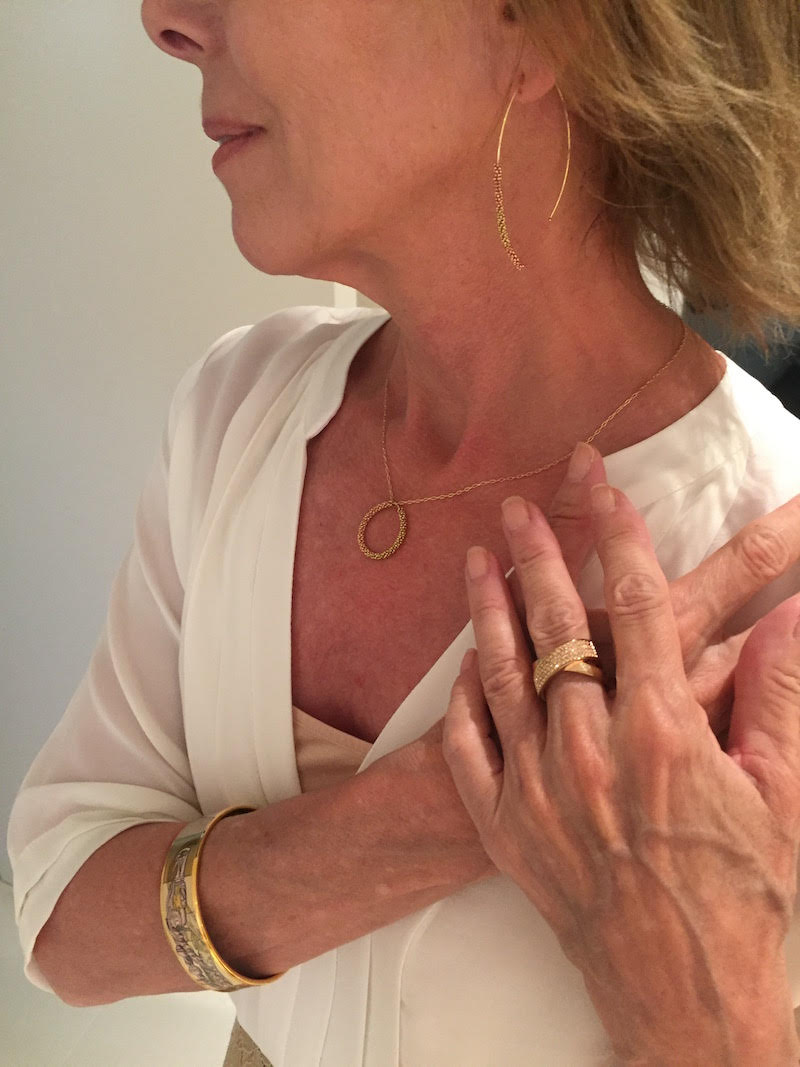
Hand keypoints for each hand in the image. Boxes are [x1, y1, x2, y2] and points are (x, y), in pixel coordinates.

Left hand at [441, 483, 799, 1062]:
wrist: (687, 996)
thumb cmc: (744, 896)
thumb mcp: (783, 793)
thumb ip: (781, 692)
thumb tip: (793, 610)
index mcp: (662, 734)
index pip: (637, 608)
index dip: (619, 538)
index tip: (602, 489)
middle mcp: (590, 751)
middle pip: (557, 626)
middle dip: (538, 554)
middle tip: (518, 505)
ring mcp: (539, 789)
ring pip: (500, 675)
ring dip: (487, 610)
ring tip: (475, 559)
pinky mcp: (507, 828)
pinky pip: (469, 748)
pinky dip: (462, 699)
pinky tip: (461, 663)